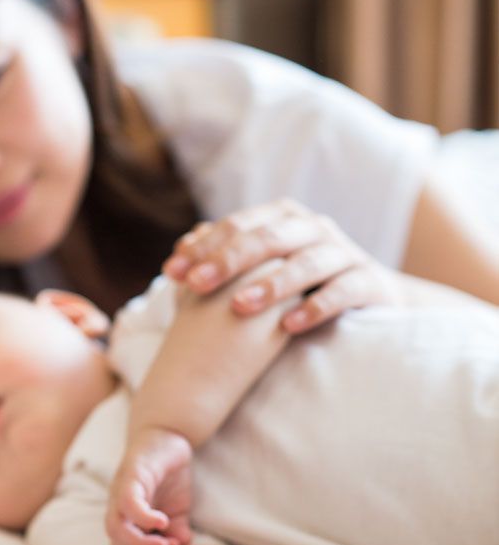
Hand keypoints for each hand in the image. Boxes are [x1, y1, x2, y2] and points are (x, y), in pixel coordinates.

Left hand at [106, 427, 192, 544]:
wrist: (166, 438)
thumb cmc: (167, 478)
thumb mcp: (176, 513)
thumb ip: (176, 535)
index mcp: (128, 524)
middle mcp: (119, 512)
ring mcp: (121, 495)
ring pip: (117, 530)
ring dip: (141, 543)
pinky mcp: (130, 477)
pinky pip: (128, 504)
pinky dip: (142, 517)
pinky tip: (161, 520)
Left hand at [163, 198, 397, 333]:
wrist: (373, 294)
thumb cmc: (304, 280)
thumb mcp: (266, 264)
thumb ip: (228, 253)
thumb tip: (182, 247)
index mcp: (283, 218)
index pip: (238, 226)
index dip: (204, 247)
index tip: (171, 272)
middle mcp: (313, 228)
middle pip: (268, 238)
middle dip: (229, 260)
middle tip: (196, 284)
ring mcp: (344, 253)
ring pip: (306, 263)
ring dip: (271, 284)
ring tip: (240, 307)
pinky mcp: (368, 281)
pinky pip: (342, 291)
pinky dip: (316, 306)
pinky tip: (289, 326)